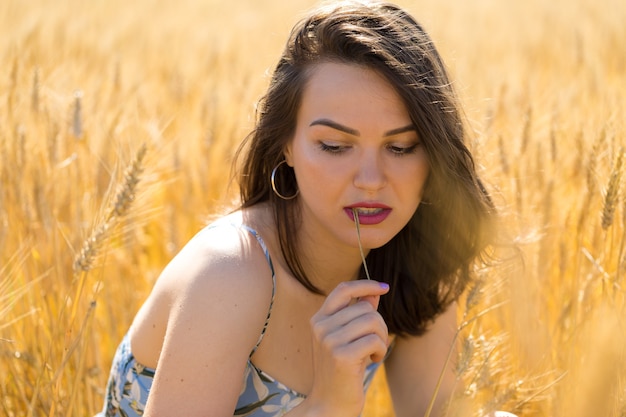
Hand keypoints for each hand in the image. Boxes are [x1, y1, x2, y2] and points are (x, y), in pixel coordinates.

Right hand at [306, 280, 389, 415]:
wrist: (329, 405)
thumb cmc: (341, 371)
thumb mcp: (347, 339)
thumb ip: (358, 314)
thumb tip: (374, 292)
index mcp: (319, 319)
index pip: (343, 290)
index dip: (365, 285)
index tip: (383, 288)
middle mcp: (321, 326)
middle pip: (365, 308)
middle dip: (379, 325)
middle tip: (375, 344)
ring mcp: (329, 340)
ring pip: (372, 321)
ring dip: (381, 338)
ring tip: (373, 352)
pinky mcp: (341, 355)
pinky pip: (374, 339)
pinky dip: (380, 350)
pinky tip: (373, 361)